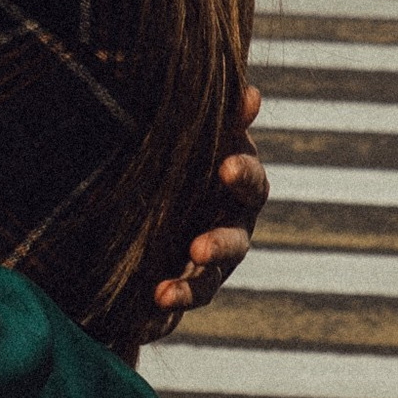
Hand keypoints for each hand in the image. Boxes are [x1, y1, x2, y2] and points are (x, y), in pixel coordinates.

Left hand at [149, 83, 267, 323]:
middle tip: (197, 247)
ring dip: (191, 285)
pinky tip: (154, 302)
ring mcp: (212, 260)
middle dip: (219, 243)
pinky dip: (172, 303)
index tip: (227, 167)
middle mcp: (231, 225)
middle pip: (235, 238)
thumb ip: (222, 119)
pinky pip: (184, 300)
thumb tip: (251, 94)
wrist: (146, 198)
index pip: (250, 180)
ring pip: (210, 276)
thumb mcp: (193, 135)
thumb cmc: (181, 154)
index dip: (243, 174)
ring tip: (165, 292)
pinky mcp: (187, 284)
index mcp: (235, 185)